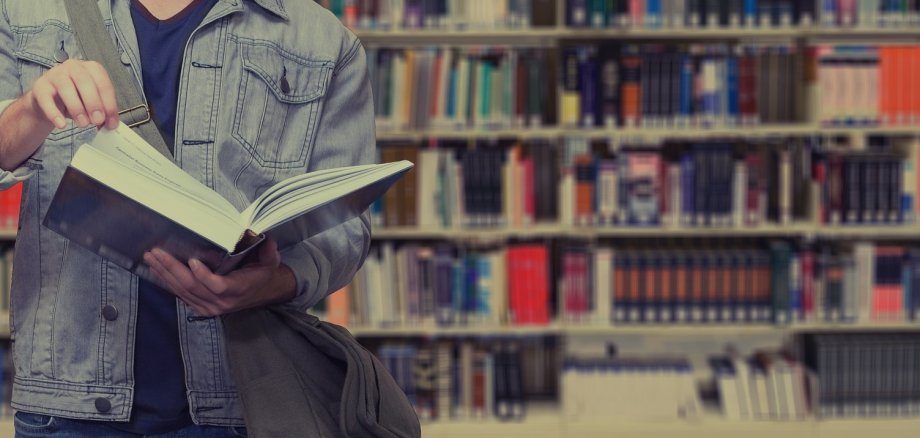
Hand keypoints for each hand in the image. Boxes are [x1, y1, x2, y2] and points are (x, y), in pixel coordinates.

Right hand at [27, 59, 119, 130]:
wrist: (49, 102)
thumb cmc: (76, 99)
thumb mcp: (92, 104)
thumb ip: (103, 111)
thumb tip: (111, 124)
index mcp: (91, 69)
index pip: (103, 83)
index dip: (109, 104)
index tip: (111, 122)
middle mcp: (73, 67)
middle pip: (84, 82)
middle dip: (94, 103)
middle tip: (98, 121)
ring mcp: (55, 74)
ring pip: (66, 88)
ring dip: (77, 108)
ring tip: (83, 124)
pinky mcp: (40, 86)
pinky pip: (46, 99)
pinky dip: (54, 113)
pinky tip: (62, 124)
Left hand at [143, 238, 296, 316]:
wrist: (261, 292)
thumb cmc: (262, 274)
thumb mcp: (270, 262)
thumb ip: (268, 252)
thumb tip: (267, 239)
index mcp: (238, 289)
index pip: (218, 286)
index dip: (204, 275)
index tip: (192, 261)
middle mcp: (222, 302)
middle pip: (193, 287)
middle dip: (172, 269)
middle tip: (157, 253)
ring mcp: (209, 307)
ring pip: (183, 291)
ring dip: (165, 274)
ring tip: (151, 258)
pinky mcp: (201, 307)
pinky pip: (181, 295)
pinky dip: (168, 282)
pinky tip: (157, 269)